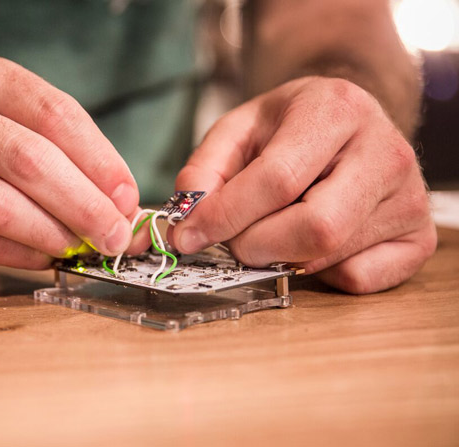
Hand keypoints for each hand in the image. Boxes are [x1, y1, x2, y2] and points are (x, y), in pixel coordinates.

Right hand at [0, 54, 138, 270]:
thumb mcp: (8, 127)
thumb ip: (61, 156)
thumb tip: (119, 205)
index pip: (55, 114)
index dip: (100, 161)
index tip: (126, 198)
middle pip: (30, 159)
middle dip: (83, 204)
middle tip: (113, 235)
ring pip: (1, 204)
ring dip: (53, 234)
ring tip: (81, 250)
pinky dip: (22, 254)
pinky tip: (43, 257)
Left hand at [169, 77, 436, 293]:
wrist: (348, 120)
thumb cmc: (290, 127)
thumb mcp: (239, 128)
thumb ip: (205, 169)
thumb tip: (187, 222)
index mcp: (336, 110)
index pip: (277, 180)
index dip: (225, 216)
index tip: (188, 236)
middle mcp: (385, 151)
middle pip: (314, 228)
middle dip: (256, 246)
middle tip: (233, 240)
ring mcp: (410, 197)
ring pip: (332, 255)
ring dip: (281, 258)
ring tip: (269, 232)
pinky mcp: (419, 237)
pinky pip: (359, 278)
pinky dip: (321, 275)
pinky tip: (309, 245)